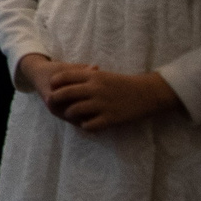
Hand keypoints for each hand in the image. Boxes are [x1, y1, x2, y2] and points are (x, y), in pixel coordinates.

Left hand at [39, 62, 180, 131]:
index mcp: (93, 76)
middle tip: (54, 104)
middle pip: (64, 94)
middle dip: (55, 99)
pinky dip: (85, 125)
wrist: (147, 93)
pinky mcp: (110, 118)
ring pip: (74, 111)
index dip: (55, 83)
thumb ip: (86, 76)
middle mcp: (95, 89)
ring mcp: (102, 104)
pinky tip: (87, 123)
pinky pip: (88, 125)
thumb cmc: (123, 83)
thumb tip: (63, 79)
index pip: (63, 77)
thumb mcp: (103, 75)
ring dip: (70, 114)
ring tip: (72, 115)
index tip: (53, 88)